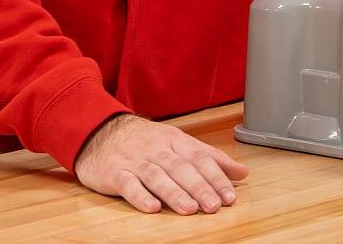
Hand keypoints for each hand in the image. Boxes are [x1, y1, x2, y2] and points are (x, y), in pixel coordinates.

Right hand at [74, 113, 247, 213]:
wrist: (101, 132)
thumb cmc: (145, 141)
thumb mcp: (179, 143)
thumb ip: (210, 158)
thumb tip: (241, 172)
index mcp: (176, 141)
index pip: (200, 158)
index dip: (216, 177)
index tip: (230, 196)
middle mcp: (158, 150)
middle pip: (181, 168)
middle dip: (200, 187)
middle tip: (215, 205)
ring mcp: (136, 161)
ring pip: (157, 176)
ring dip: (174, 193)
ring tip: (190, 209)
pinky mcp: (115, 173)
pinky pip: (128, 184)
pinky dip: (140, 196)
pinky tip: (152, 207)